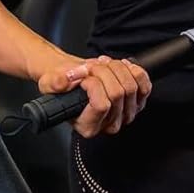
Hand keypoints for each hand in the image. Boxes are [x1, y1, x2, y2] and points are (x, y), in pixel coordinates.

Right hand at [36, 55, 151, 138]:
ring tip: (101, 66)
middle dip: (103, 72)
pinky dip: (132, 70)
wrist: (74, 79)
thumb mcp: (49, 83)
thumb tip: (66, 81)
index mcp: (88, 126)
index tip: (83, 77)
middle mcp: (109, 124)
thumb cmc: (63, 87)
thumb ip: (55, 82)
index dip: (93, 84)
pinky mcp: (137, 102)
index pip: (101, 105)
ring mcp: (126, 114)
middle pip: (118, 93)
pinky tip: (120, 67)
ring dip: (115, 69)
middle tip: (91, 67)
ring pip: (131, 86)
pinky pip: (144, 84)